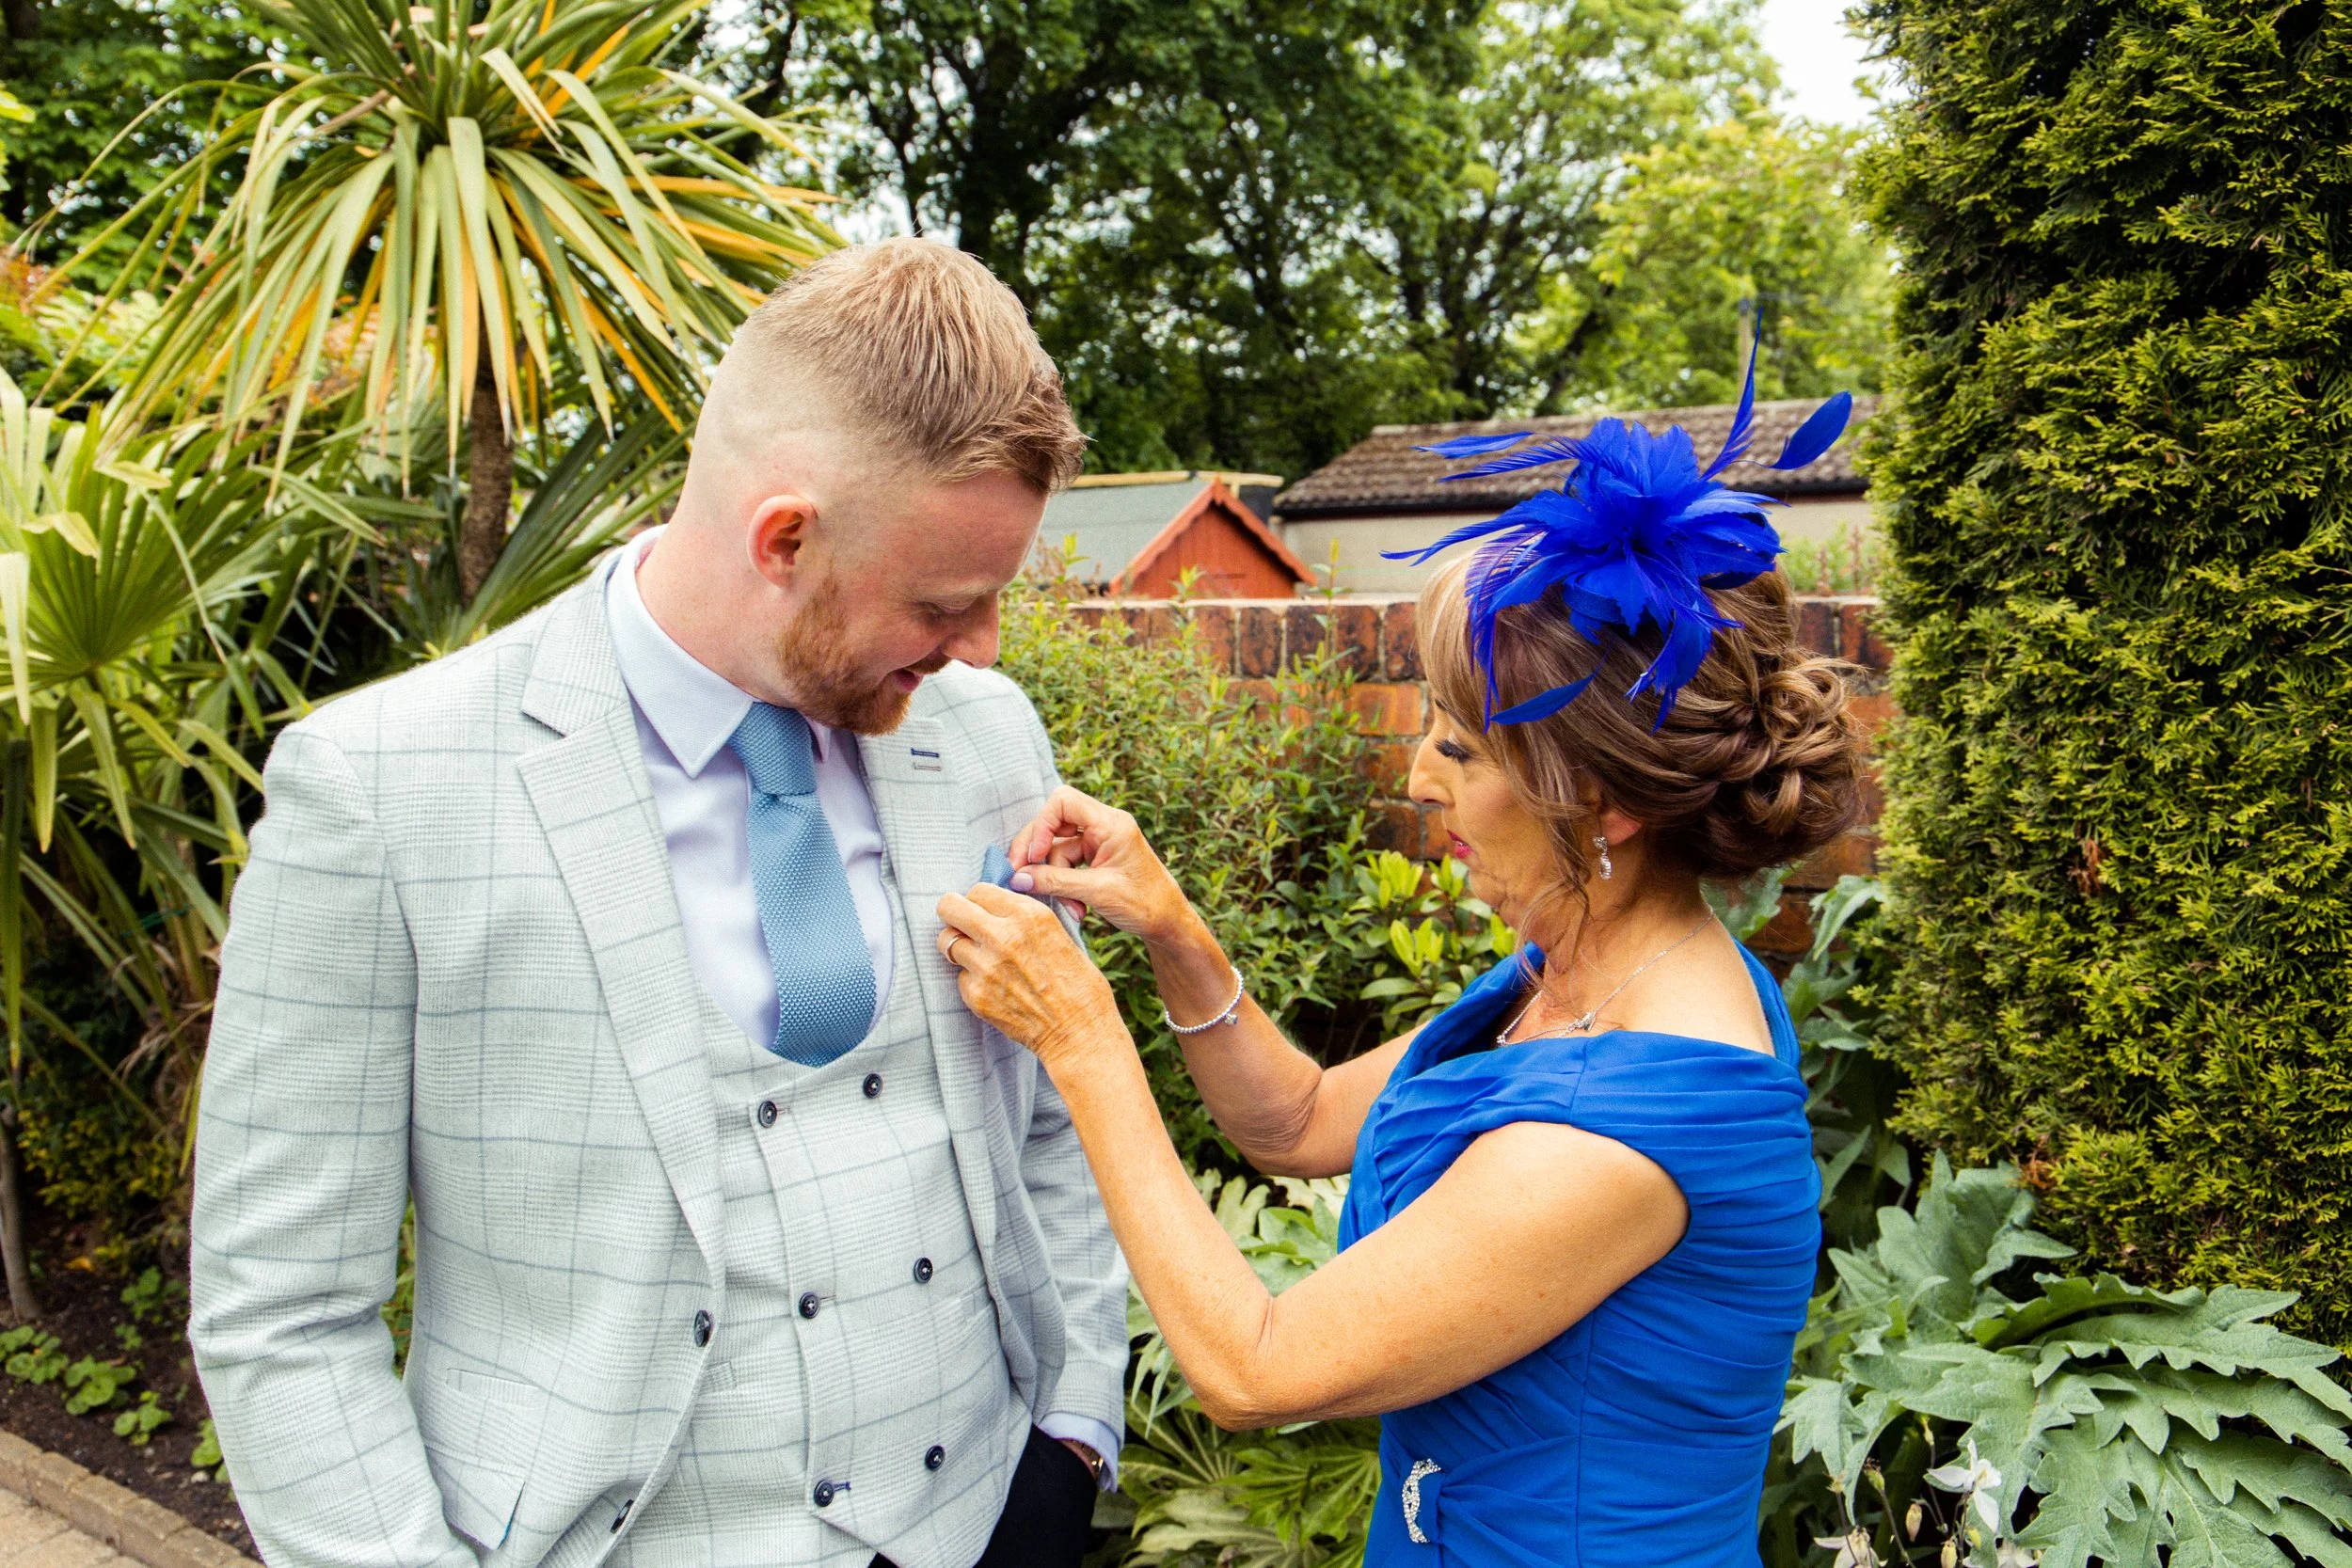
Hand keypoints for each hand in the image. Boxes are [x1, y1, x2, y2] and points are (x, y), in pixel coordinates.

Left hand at [937, 883, 1124, 1075]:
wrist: (1079, 1032)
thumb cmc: (1078, 984)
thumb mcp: (1060, 933)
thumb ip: (1024, 917)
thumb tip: (995, 908)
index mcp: (1028, 914)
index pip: (979, 889)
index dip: (978, 900)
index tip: (981, 910)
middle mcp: (1003, 936)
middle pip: (950, 907)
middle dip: (953, 914)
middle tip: (960, 924)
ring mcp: (985, 967)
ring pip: (947, 942)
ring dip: (959, 947)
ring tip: (978, 958)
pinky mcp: (976, 996)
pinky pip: (959, 977)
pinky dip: (972, 980)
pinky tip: (995, 988)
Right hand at [1007, 786, 1192, 944]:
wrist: (1169, 923)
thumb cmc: (1145, 904)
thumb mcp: (1097, 892)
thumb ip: (1056, 882)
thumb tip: (1018, 878)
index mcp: (1111, 823)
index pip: (1063, 802)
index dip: (1041, 826)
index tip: (1033, 857)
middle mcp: (1104, 826)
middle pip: (1054, 824)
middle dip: (1037, 853)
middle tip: (1020, 878)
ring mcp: (1100, 842)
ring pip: (1058, 849)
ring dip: (1055, 879)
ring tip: (1070, 908)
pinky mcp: (1097, 859)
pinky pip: (1068, 864)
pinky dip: (1065, 885)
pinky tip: (1076, 908)